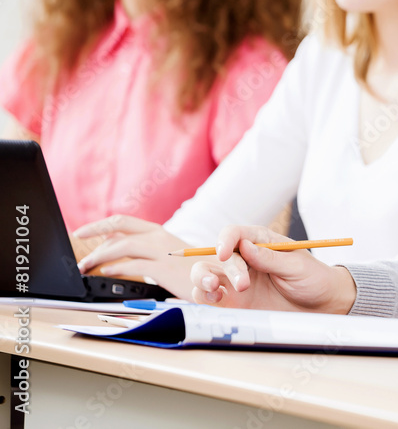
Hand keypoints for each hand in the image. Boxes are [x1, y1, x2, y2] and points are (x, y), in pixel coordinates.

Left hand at [75, 215, 196, 298]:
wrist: (219, 277)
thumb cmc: (190, 268)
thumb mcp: (165, 253)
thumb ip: (142, 247)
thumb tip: (113, 246)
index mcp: (158, 232)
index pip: (123, 221)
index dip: (100, 225)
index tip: (83, 232)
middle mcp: (159, 236)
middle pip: (120, 225)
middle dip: (94, 230)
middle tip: (77, 239)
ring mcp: (162, 251)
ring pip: (123, 245)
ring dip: (100, 255)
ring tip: (86, 265)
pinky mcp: (165, 269)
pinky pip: (134, 265)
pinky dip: (117, 268)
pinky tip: (106, 272)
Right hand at [189, 225, 357, 312]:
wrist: (322, 307)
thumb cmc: (314, 279)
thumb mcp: (297, 266)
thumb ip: (271, 258)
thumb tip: (245, 246)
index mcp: (262, 242)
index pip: (235, 234)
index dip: (225, 240)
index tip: (225, 254)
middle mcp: (245, 260)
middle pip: (220, 256)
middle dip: (226, 268)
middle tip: (243, 285)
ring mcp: (237, 281)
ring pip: (205, 274)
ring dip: (202, 280)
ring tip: (215, 291)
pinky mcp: (233, 302)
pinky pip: (208, 297)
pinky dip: (203, 297)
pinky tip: (215, 300)